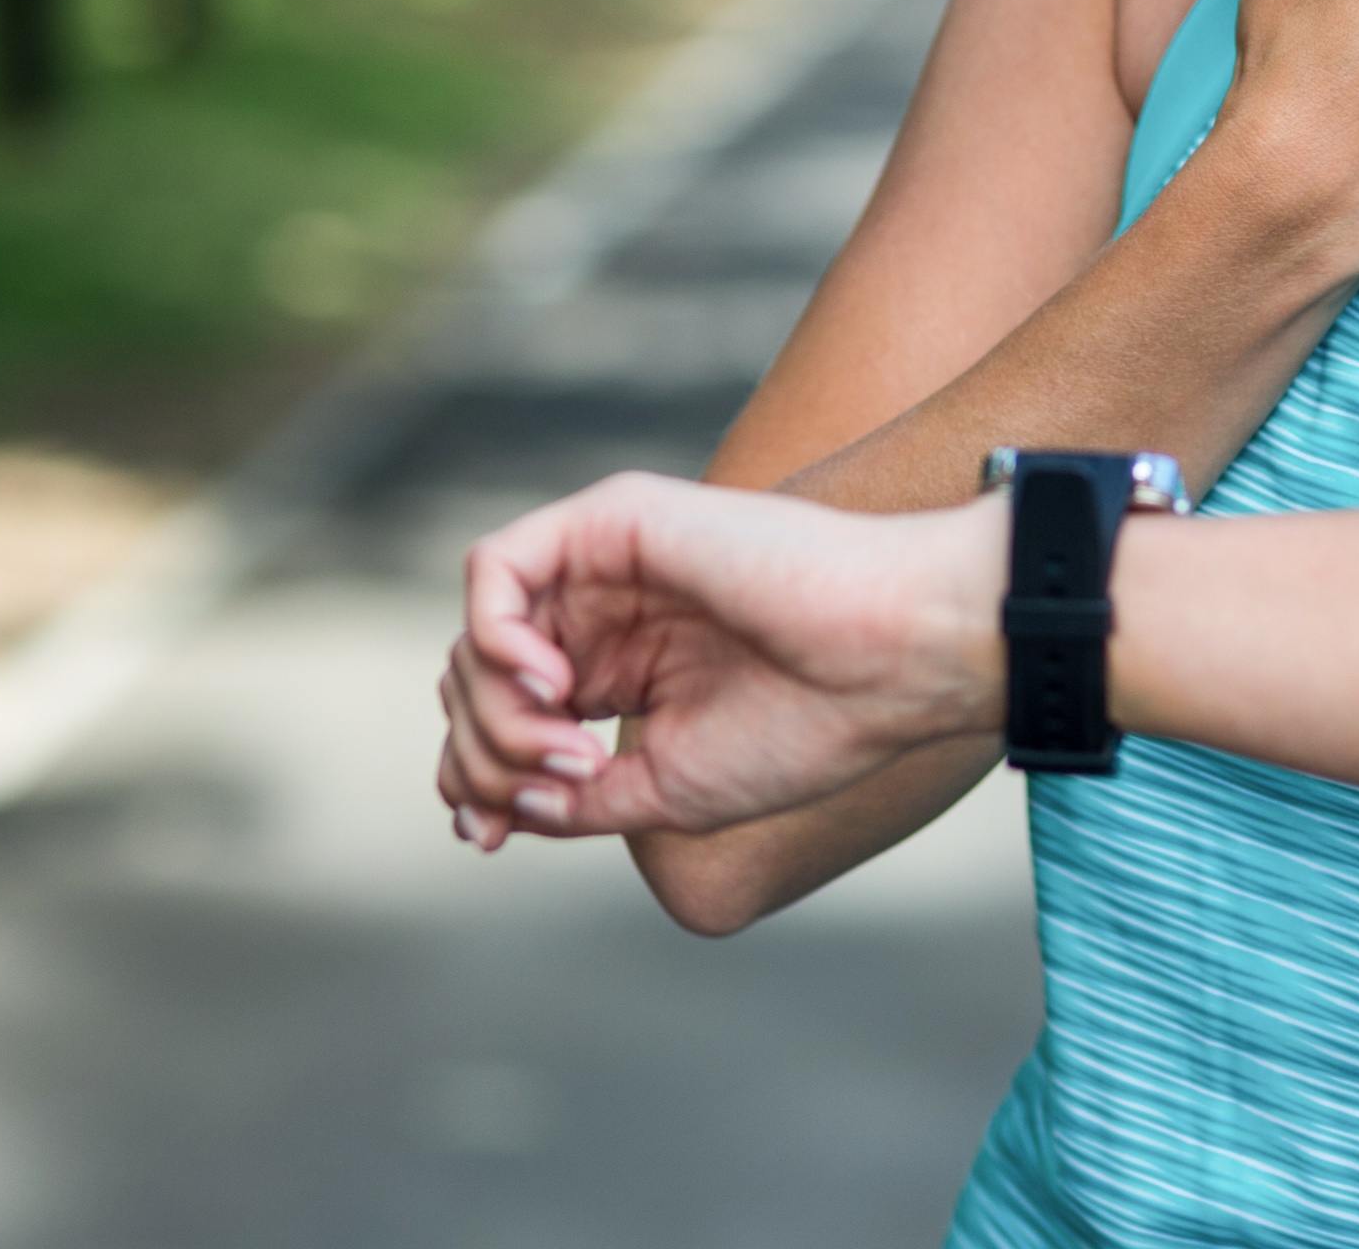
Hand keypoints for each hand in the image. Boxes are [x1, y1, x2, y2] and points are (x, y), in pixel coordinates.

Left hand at [435, 472, 1005, 849]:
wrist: (887, 660)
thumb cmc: (806, 727)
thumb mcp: (664, 791)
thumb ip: (573, 798)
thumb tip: (491, 808)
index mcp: (621, 673)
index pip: (500, 718)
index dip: (471, 778)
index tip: (485, 839)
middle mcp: (604, 615)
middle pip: (474, 680)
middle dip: (484, 751)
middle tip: (561, 782)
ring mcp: (604, 565)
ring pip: (477, 632)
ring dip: (498, 706)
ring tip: (572, 746)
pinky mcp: (611, 519)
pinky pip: (495, 569)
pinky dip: (496, 633)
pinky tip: (554, 683)